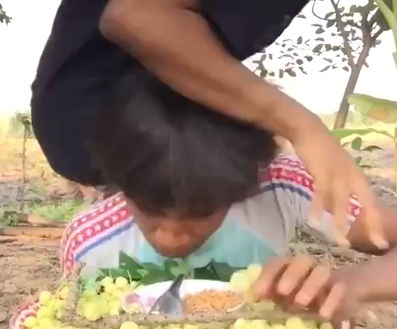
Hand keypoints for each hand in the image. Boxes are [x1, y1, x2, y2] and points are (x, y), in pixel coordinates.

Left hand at [252, 255, 364, 320]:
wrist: (343, 290)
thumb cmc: (305, 292)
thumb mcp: (286, 294)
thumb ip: (272, 293)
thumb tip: (253, 298)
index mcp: (290, 266)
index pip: (277, 263)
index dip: (267, 276)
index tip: (258, 293)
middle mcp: (308, 267)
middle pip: (301, 261)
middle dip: (291, 275)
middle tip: (282, 291)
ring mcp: (327, 275)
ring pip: (321, 271)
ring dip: (310, 286)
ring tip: (301, 303)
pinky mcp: (343, 287)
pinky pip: (339, 288)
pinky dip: (332, 300)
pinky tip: (323, 314)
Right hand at [291, 125, 386, 247]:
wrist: (308, 130)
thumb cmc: (321, 151)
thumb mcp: (334, 170)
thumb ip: (335, 190)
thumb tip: (332, 211)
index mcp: (357, 176)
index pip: (371, 202)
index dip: (376, 221)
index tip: (380, 242)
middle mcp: (352, 175)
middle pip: (366, 203)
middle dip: (372, 224)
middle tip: (376, 244)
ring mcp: (338, 172)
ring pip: (342, 202)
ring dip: (340, 221)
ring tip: (341, 240)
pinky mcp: (322, 170)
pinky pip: (321, 192)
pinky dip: (317, 206)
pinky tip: (314, 218)